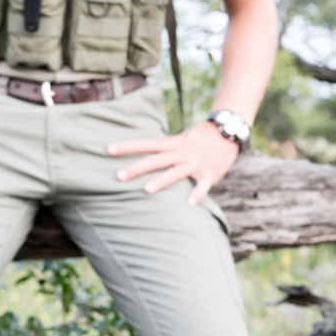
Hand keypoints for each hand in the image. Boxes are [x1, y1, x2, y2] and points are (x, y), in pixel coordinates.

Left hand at [107, 121, 240, 204]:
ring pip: (176, 172)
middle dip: (136, 168)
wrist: (228, 132)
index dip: (127, 147)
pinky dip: (197, 193)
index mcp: (173, 145)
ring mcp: (195, 163)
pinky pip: (203, 185)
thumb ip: (165, 150)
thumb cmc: (201, 138)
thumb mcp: (181, 140)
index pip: (146, 144)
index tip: (107, 149)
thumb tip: (145, 158)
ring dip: (161, 181)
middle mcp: (181, 153)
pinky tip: (190, 203)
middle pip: (155, 160)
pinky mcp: (210, 173)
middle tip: (118, 176)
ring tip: (146, 190)